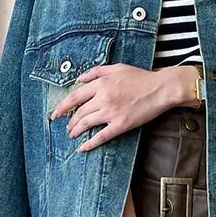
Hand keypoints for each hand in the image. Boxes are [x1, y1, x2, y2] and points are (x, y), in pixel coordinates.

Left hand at [51, 64, 199, 152]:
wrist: (159, 89)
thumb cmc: (140, 77)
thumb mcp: (116, 68)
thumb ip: (96, 72)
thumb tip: (79, 79)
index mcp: (100, 84)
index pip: (75, 97)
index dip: (63, 107)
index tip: (56, 114)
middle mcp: (102, 98)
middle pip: (79, 113)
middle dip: (70, 122)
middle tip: (66, 128)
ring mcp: (111, 113)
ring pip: (86, 124)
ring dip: (76, 131)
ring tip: (72, 135)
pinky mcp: (120, 125)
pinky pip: (101, 136)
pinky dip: (89, 143)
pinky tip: (82, 148)